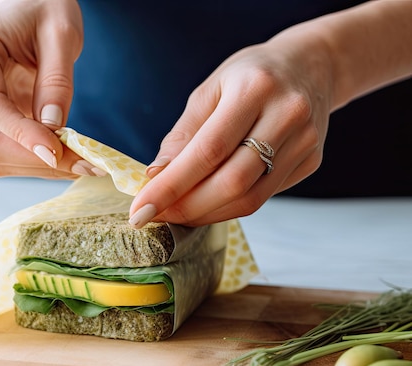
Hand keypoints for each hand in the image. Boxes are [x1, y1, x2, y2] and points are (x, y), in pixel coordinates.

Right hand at [0, 0, 99, 177]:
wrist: (26, 4)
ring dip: (35, 165)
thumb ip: (57, 80)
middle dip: (32, 159)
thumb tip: (53, 128)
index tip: (57, 153)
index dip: (21, 135)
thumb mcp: (61, 32)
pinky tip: (63, 156)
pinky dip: (34, 161)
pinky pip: (2, 152)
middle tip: (84, 166)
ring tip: (79, 162)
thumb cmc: (43, 7)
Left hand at [129, 35, 333, 226]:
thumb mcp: (209, 90)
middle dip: (186, 207)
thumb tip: (156, 176)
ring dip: (205, 214)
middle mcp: (287, 115)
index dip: (172, 185)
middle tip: (153, 215)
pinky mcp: (310, 161)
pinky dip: (227, 207)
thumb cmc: (250, 75)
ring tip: (175, 213)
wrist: (311, 65)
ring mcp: (305, 141)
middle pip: (232, 181)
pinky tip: (205, 204)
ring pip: (250, 198)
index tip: (140, 208)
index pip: (208, 151)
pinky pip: (263, 197)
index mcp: (254, 88)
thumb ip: (183, 135)